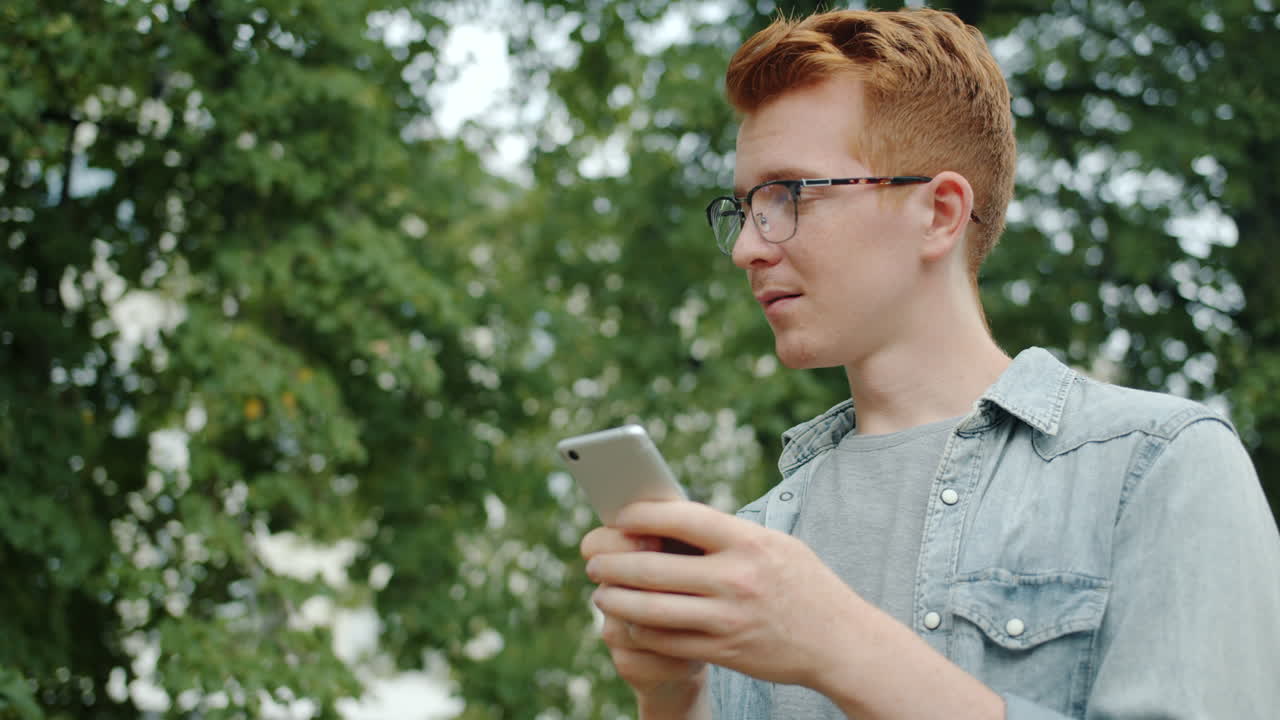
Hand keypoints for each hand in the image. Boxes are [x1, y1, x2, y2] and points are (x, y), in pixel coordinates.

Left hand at [583, 500, 866, 688]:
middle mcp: (735, 578)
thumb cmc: (802, 582)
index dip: (640, 514)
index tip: (617, 514)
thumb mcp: (773, 544)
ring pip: (650, 610)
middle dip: (612, 562)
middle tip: (591, 558)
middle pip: (653, 567)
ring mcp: (727, 618)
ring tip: (600, 591)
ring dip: (616, 599)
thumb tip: (668, 519)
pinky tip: (627, 622)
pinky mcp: (724, 650)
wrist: (840, 641)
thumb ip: (725, 533)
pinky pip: (666, 642)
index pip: (680, 518)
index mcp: (747, 541)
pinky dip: (639, 631)